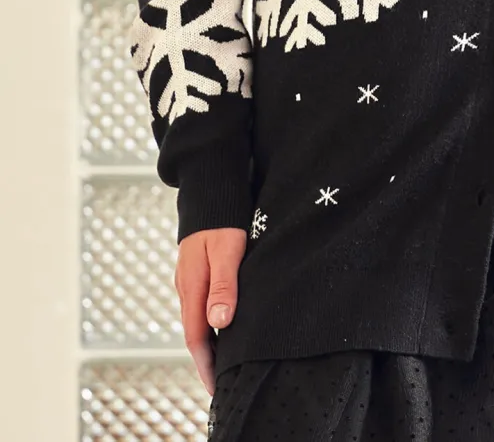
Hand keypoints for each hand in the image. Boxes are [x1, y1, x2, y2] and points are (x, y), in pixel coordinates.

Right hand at [175, 226, 247, 395]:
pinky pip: (199, 303)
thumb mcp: (227, 250)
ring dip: (207, 342)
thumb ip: (223, 286)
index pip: (197, 336)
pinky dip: (207, 321)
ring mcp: (188, 276)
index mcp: (192, 285)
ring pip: (196, 317)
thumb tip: (219, 324)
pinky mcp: (195, 268)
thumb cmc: (222, 217)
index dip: (206, 364)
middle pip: (194, 332)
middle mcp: (186, 285)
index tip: (215, 387)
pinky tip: (219, 324)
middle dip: (205, 359)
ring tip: (221, 361)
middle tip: (219, 383)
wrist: (209, 187)